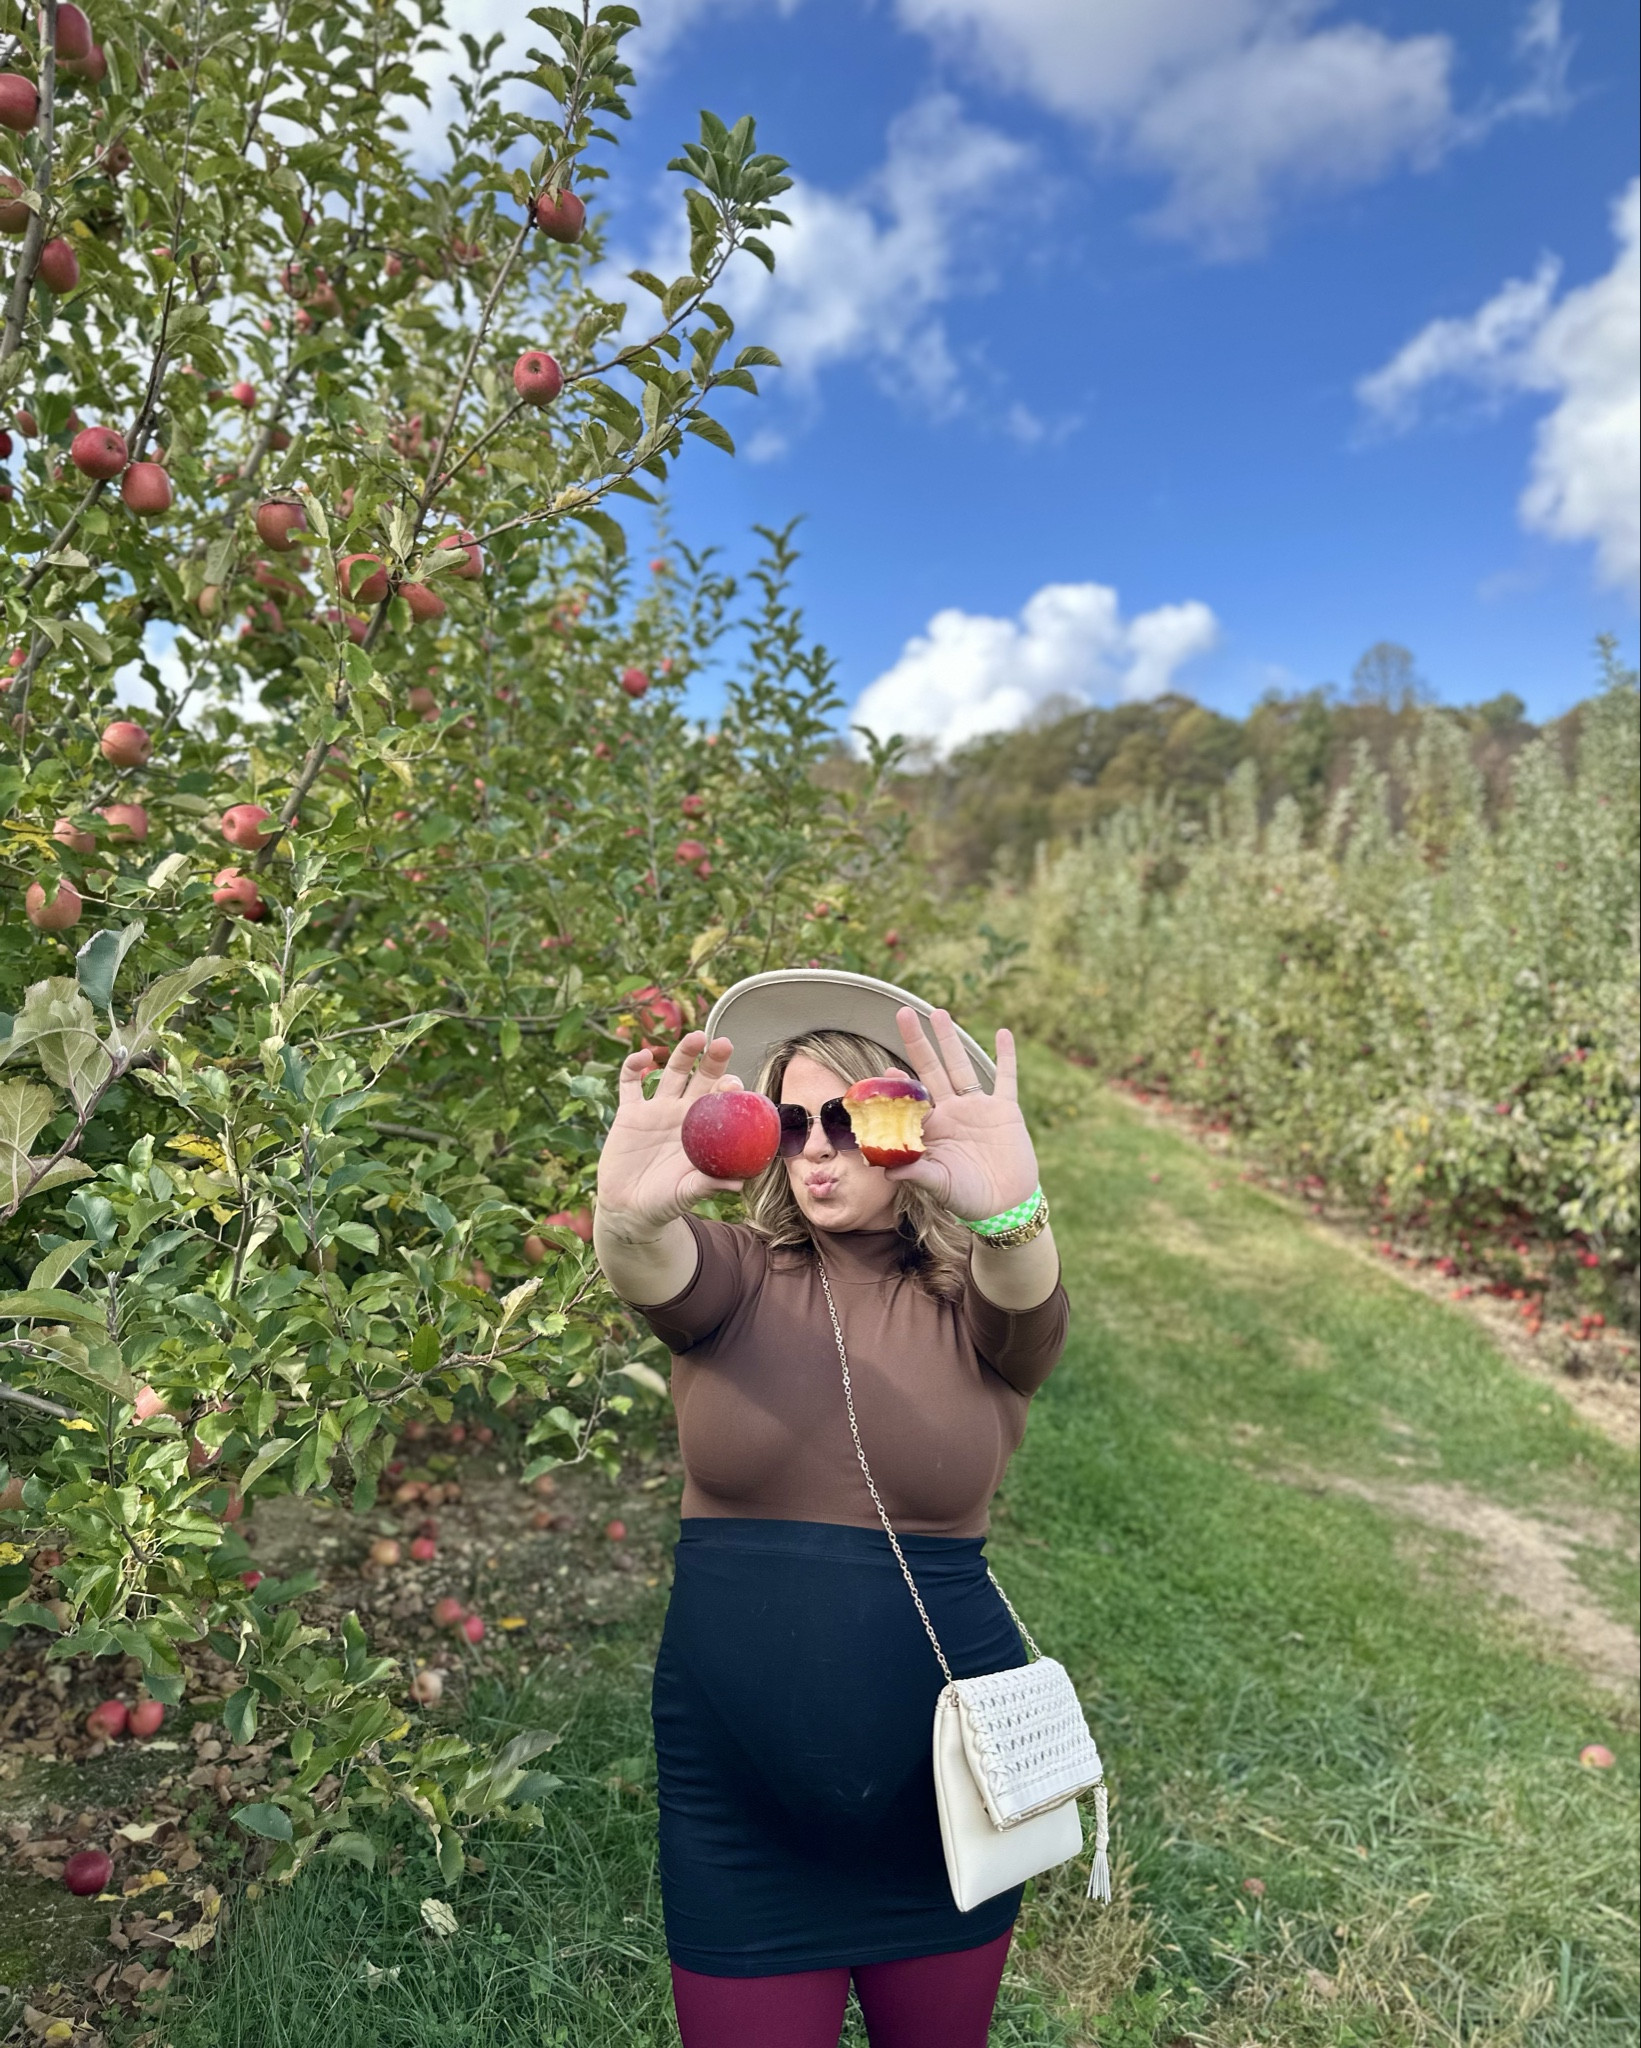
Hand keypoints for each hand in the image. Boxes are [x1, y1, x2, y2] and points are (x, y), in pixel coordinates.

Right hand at [597, 1030, 746, 1232]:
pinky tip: (643, 1056)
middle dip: (713, 1060)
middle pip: (701, 1078)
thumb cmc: (665, 1202)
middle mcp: (682, 1114)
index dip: (729, 1089)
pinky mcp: (629, 1113)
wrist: (630, 1209)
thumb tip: (739, 1184)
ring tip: (696, 1038)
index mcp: (702, 1130)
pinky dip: (634, 1066)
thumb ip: (709, 1185)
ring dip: (683, 1053)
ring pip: (672, 1072)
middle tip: (723, 1043)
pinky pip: (630, 1083)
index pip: (721, 1102)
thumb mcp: (687, 1193)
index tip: (734, 1084)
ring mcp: (655, 1110)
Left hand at [882, 1007, 1038, 1222]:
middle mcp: (951, 1112)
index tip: (885, 1072)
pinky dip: (1006, 1057)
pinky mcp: (1005, 1110)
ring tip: (939, 1013)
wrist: (1005, 1206)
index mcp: (932, 1129)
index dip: (898, 1085)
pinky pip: (1006, 1078)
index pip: (910, 1100)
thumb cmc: (968, 1198)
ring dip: (951, 1040)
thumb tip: (887, 1170)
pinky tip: (1003, 1033)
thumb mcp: (940, 1186)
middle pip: (931, 1069)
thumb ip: (916, 1174)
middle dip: (918, 1042)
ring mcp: (978, 1108)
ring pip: (962, 1066)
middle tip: (903, 1013)